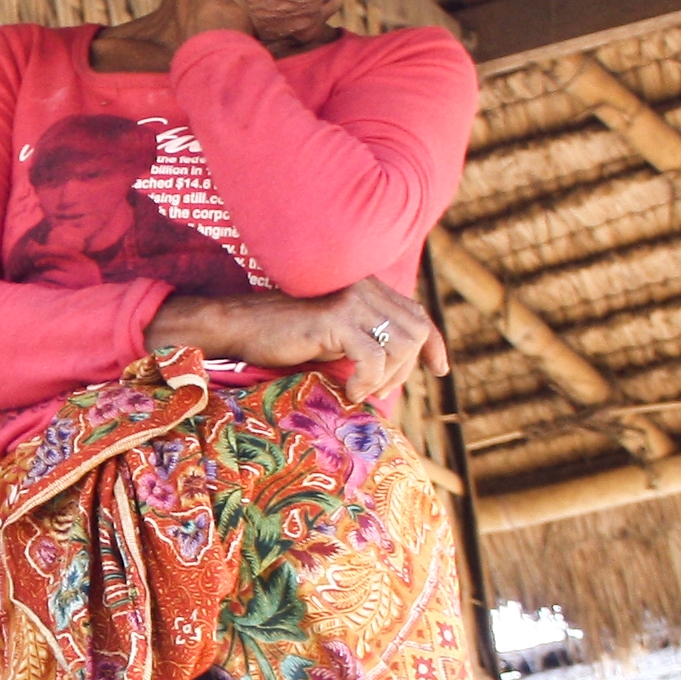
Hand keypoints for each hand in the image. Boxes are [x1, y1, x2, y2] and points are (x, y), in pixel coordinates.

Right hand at [153, 276, 444, 404]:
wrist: (241, 326)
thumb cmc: (282, 336)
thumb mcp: (334, 335)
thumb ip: (365, 339)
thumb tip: (397, 367)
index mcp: (368, 288)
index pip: (418, 314)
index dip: (434, 344)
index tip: (439, 369)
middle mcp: (365, 288)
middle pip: (415, 332)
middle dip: (405, 370)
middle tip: (377, 391)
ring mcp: (352, 301)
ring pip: (400, 345)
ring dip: (387, 378)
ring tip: (362, 391)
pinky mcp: (336, 319)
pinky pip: (373, 357)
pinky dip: (367, 381)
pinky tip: (349, 391)